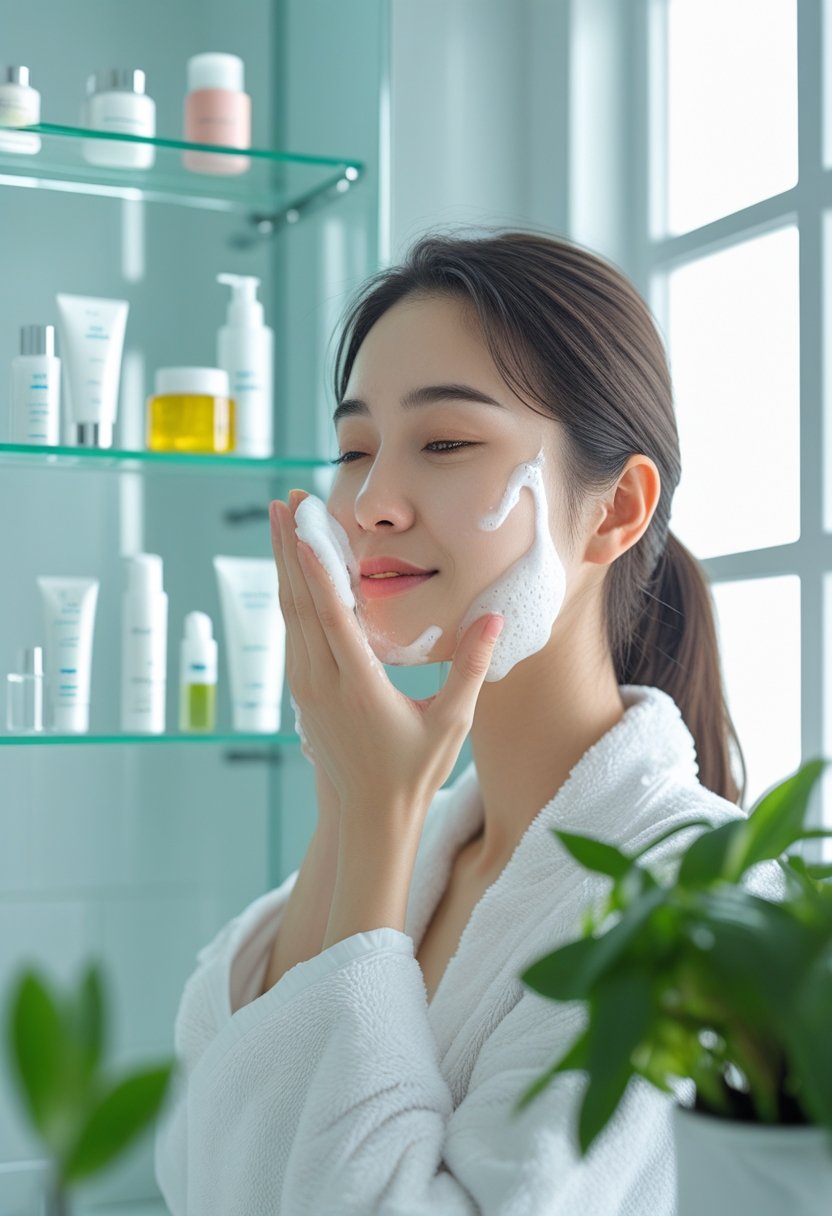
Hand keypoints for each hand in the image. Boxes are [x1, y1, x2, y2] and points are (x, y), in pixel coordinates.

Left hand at [268, 493, 503, 833]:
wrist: (371, 817)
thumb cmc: (416, 770)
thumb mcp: (453, 721)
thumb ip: (472, 667)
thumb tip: (494, 615)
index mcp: (358, 687)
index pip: (332, 617)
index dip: (318, 568)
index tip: (306, 527)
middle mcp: (322, 684)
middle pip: (299, 605)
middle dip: (291, 549)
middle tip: (285, 501)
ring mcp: (305, 689)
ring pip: (289, 617)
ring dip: (285, 567)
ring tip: (283, 523)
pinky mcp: (300, 693)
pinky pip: (292, 634)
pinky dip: (291, 597)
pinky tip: (292, 573)